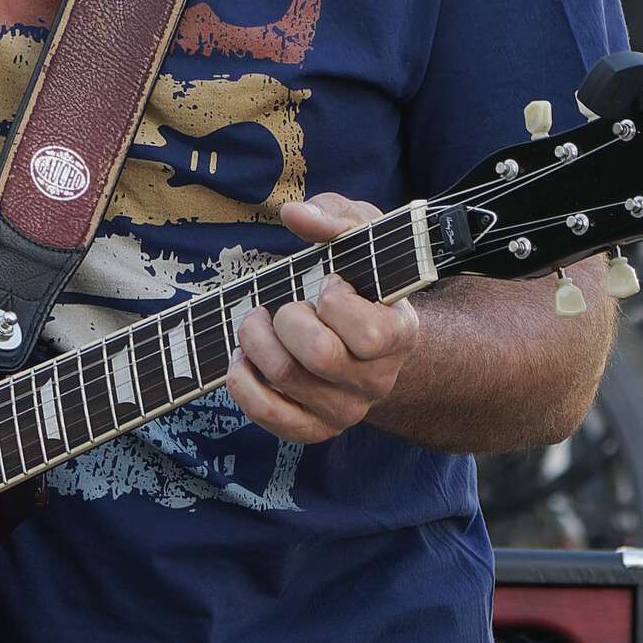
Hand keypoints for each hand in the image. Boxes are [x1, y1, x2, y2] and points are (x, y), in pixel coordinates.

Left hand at [225, 195, 418, 441]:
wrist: (369, 339)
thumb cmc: (361, 281)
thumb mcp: (360, 238)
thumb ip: (335, 218)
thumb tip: (294, 215)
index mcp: (399, 335)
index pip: (367, 332)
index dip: (335, 301)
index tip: (329, 284)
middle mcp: (377, 380)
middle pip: (318, 356)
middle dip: (286, 319)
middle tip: (282, 306)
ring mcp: (346, 409)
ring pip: (286, 378)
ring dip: (255, 341)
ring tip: (256, 324)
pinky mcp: (314, 428)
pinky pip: (270, 417)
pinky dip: (244, 384)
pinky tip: (243, 360)